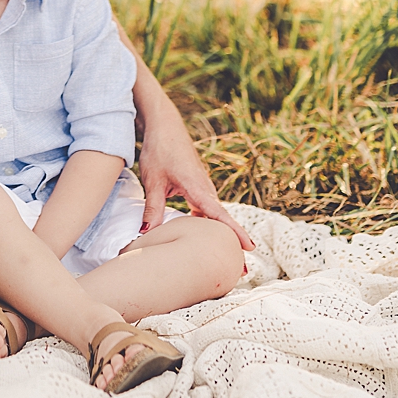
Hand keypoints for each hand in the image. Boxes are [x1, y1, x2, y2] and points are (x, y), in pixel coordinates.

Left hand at [138, 111, 253, 250]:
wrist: (164, 127)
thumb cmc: (159, 151)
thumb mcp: (153, 181)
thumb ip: (153, 208)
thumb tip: (146, 234)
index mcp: (197, 187)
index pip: (218, 214)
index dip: (234, 231)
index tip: (250, 247)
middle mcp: (205, 188)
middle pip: (221, 220)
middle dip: (232, 242)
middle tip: (242, 269)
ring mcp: (203, 187)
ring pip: (214, 215)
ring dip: (220, 234)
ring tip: (228, 258)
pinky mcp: (197, 187)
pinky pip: (207, 209)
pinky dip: (208, 223)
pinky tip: (203, 236)